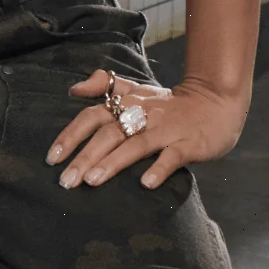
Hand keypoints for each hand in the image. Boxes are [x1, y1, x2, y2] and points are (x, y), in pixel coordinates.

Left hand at [45, 69, 247, 189]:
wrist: (216, 101)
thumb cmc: (169, 103)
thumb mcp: (136, 89)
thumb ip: (104, 85)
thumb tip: (73, 89)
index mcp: (127, 102)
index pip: (93, 116)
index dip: (71, 135)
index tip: (52, 157)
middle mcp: (143, 114)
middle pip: (109, 134)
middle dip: (85, 156)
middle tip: (65, 181)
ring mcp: (166, 129)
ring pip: (136, 145)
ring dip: (113, 162)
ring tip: (92, 181)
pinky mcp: (188, 144)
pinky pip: (172, 156)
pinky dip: (159, 168)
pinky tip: (146, 183)